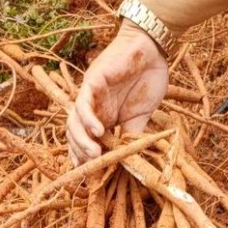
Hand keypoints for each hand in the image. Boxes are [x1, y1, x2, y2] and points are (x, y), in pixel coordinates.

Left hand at [66, 23, 168, 165]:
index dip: (85, 160)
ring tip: (94, 155)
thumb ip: (132, 136)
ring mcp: (90, 95)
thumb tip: (128, 161)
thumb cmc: (148, 78)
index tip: (92, 178)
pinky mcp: (92, 81)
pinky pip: (83, 103)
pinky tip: (98, 131)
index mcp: (103, 118)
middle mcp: (92, 109)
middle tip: (93, 169)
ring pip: (74, 122)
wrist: (152, 49)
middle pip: (75, 136)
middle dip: (80, 154)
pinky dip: (88, 119)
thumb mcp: (141, 116)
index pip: (86, 143)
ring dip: (81, 141)